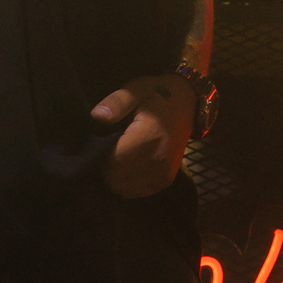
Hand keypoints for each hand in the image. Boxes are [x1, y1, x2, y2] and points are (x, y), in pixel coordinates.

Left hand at [91, 74, 194, 197]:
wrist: (185, 104)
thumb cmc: (156, 95)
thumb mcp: (135, 90)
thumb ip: (116, 103)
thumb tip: (97, 116)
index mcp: (149, 137)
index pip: (112, 161)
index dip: (100, 153)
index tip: (101, 140)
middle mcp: (158, 160)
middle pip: (115, 178)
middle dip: (105, 165)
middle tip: (109, 147)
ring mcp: (163, 174)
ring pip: (123, 188)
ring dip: (115, 175)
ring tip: (119, 154)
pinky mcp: (164, 181)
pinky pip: (134, 192)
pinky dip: (127, 182)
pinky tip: (129, 164)